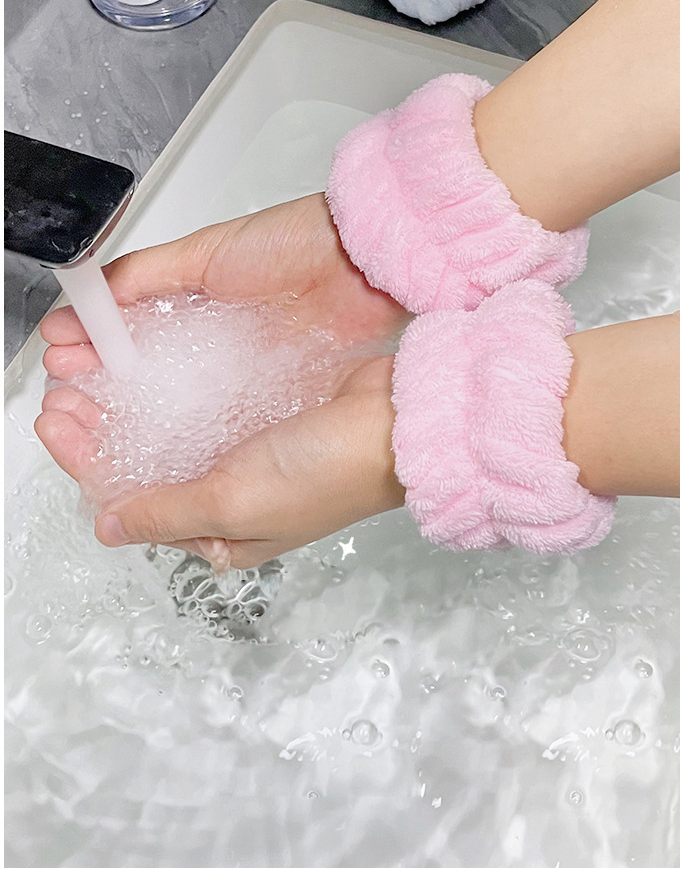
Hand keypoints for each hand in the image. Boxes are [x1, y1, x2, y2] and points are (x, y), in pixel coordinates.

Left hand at [36, 193, 409, 566]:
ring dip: (131, 406)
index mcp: (223, 536)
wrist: (397, 421)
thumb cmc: (331, 472)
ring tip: (96, 373)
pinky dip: (171, 389)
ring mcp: (252, 455)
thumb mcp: (232, 503)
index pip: (134, 504)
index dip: (88, 465)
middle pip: (148, 467)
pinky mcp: (269, 416)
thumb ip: (165, 513)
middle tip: (66, 394)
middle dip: (102, 433)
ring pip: (172, 433)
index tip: (57, 422)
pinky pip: (205, 405)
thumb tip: (110, 526)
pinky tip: (151, 366)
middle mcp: (234, 500)